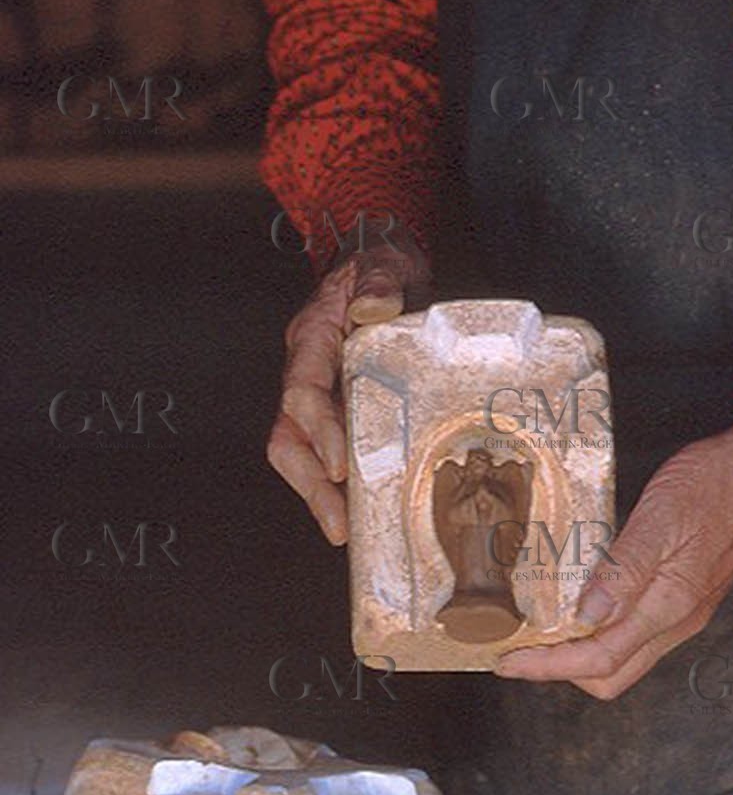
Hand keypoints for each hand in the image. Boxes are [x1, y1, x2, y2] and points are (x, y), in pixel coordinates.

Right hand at [267, 233, 428, 543]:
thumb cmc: (380, 268)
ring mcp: (316, 391)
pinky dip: (336, 483)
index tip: (338, 464)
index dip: (318, 430)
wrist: (379, 266)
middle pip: (287, 434)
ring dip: (318, 494)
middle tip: (339, 524)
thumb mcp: (384, 265)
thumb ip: (378, 284)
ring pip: (298, 450)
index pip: (303, 391)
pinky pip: (323, 450)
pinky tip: (359, 509)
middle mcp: (305, 370)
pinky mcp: (335, 406)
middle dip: (308, 483)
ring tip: (345, 529)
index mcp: (312, 338)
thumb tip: (372, 307)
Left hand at [496, 411, 732, 698]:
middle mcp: (677, 621)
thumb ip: (625, 570)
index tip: (509, 661)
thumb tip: (586, 616)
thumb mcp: (661, 516)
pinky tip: (578, 605)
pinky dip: (600, 632)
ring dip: (578, 653)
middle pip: (611, 675)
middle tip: (518, 646)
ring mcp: (683, 614)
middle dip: (560, 669)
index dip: (548, 666)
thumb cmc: (717, 484)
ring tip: (538, 627)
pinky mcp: (683, 599)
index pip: (600, 659)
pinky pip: (636, 634)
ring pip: (624, 659)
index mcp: (670, 605)